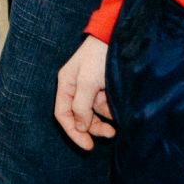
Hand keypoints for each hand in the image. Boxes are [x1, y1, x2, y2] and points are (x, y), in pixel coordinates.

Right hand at [55, 36, 114, 150]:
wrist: (118, 37)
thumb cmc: (99, 56)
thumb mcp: (87, 81)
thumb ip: (81, 105)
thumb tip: (80, 127)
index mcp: (66, 84)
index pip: (63, 114)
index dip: (73, 132)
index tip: (88, 146)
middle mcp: (76, 87)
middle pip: (80, 116)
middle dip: (94, 127)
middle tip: (111, 134)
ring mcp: (91, 87)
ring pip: (95, 112)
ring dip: (105, 118)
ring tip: (119, 118)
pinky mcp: (104, 87)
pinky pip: (106, 104)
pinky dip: (112, 109)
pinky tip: (120, 106)